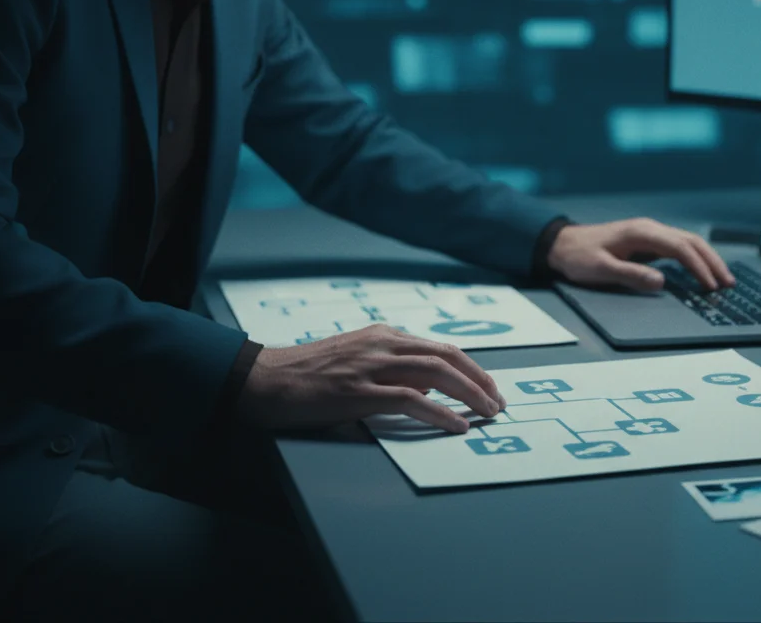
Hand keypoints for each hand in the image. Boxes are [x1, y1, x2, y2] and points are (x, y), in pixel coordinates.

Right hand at [237, 324, 505, 433]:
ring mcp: (370, 366)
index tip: (489, 389)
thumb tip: (431, 392)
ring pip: (436, 373)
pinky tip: (457, 425)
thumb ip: (392, 371)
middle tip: (498, 403)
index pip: (440, 348)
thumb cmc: (307, 377)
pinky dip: (440, 413)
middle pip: (446, 357)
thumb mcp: (355, 362)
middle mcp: (381, 344)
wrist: (262, 380)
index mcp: (382, 336)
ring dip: (470, 394)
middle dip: (480, 380)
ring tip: (488, 413)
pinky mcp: (358, 391)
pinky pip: (411, 400)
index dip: (471, 369)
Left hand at [547, 218, 735, 292]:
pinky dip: (695, 258)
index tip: (712, 286)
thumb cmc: (579, 257)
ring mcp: (650, 233)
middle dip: (712, 262)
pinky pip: (678, 247)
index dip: (699, 267)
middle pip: (691, 241)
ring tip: (722, 279)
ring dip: (707, 259)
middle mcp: (650, 229)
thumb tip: (661, 281)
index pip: (681, 248)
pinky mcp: (647, 241)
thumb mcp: (601, 269)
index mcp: (642, 233)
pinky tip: (702, 271)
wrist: (563, 244)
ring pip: (688, 242)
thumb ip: (631, 275)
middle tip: (728, 284)